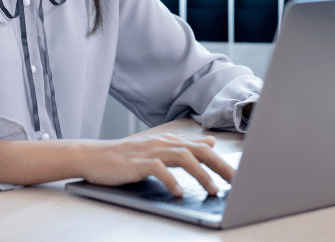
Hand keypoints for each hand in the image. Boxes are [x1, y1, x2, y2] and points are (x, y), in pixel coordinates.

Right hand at [76, 134, 233, 196]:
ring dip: (201, 175)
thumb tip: (210, 143)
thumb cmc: (125, 157)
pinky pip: (158, 169)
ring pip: (183, 158)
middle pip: (199, 151)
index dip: (223, 161)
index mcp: (170, 141)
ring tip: (213, 191)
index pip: (203, 148)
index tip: (240, 175)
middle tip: (237, 183)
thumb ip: (185, 146)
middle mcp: (163, 143)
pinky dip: (171, 181)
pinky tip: (179, 193)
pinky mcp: (137, 163)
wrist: (93, 156)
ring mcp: (150, 152)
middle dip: (220, 166)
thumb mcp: (159, 148)